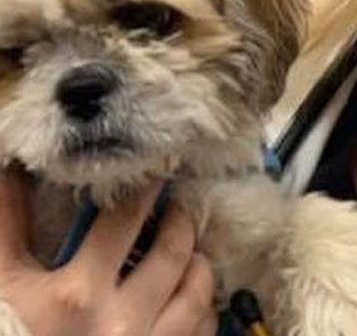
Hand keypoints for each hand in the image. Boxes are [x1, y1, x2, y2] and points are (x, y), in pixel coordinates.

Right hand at [0, 167, 215, 335]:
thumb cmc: (10, 335)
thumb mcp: (4, 287)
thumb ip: (8, 225)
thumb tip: (12, 170)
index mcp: (78, 296)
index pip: (127, 218)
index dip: (146, 188)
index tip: (156, 171)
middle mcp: (124, 322)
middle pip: (175, 251)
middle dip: (178, 221)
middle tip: (173, 209)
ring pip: (199, 290)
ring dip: (196, 265)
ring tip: (184, 253)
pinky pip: (204, 330)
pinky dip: (201, 309)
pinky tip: (185, 302)